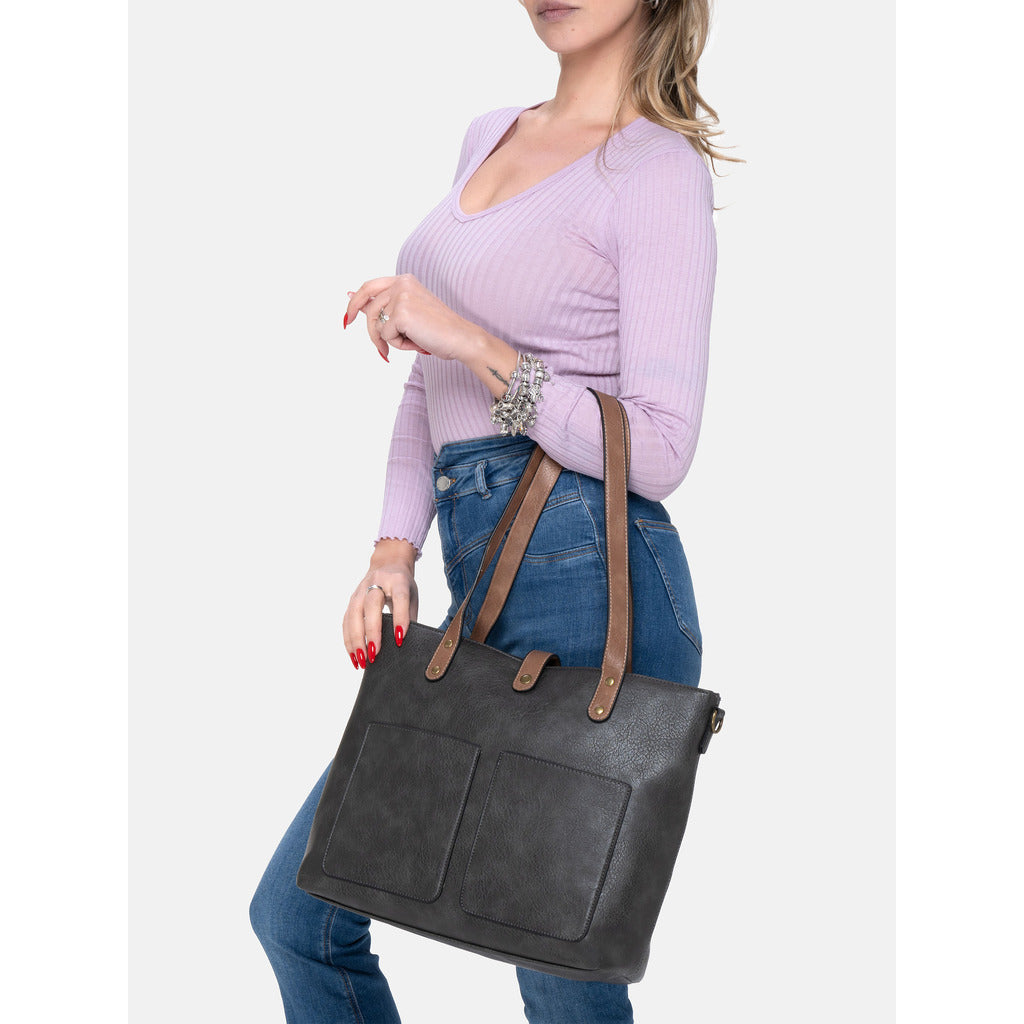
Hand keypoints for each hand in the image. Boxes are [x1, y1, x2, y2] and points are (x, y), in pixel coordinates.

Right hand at [342, 539, 418, 669]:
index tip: (400, 639)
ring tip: (360, 660)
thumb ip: (409, 616)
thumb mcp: (413, 596)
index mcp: (398, 580)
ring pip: (354, 614)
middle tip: (375, 654)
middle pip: (371, 605)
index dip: (400, 618)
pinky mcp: (352, 598)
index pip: (399, 598)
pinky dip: (348, 639)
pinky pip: (346, 620)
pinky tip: (353, 654)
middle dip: (372, 631)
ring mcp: (361, 589)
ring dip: (356, 639)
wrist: (388, 562)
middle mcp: (377, 582)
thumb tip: (404, 644)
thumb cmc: (403, 584)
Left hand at [343, 274, 481, 362]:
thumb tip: (351, 297)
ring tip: (413, 342)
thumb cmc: (439, 330)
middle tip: (381, 350)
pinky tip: (418, 342)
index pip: (370, 287)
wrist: (461, 338)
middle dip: (371, 331)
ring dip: (390, 340)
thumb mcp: (409, 314)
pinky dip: (400, 345)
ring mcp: (400, 296)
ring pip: (376, 324)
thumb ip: (384, 306)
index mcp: (404, 280)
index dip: (356, 302)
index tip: (348, 317)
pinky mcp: (401, 313)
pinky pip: (386, 335)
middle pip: (369, 308)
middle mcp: (401, 283)